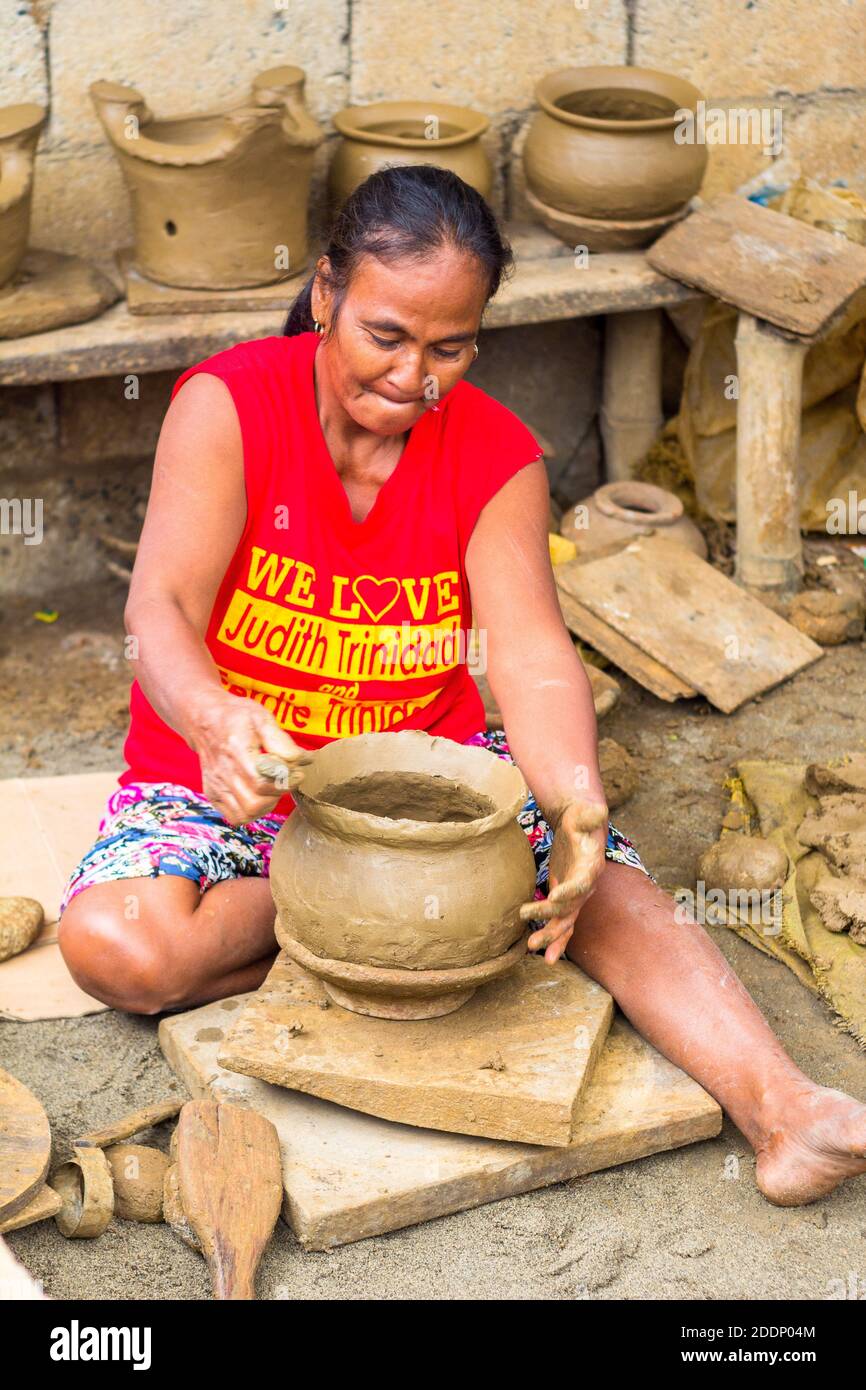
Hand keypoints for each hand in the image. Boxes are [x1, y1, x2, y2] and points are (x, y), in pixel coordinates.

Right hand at [189, 689, 310, 824]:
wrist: (204, 719)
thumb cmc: (236, 717)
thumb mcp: (262, 718)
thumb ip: (282, 741)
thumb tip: (304, 760)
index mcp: (236, 750)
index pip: (263, 781)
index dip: (287, 781)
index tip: (298, 772)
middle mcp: (223, 771)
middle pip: (255, 802)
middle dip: (278, 794)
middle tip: (285, 780)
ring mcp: (216, 785)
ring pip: (246, 813)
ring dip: (266, 805)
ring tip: (273, 788)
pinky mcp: (213, 793)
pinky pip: (235, 816)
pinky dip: (251, 812)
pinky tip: (259, 796)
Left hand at [519, 800, 607, 963]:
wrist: (581, 827)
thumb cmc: (580, 819)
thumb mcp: (583, 813)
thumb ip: (589, 815)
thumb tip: (599, 810)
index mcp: (591, 867)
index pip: (582, 881)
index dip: (570, 890)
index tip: (554, 896)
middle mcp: (586, 886)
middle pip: (570, 908)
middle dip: (552, 921)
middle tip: (531, 929)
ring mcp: (576, 896)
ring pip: (565, 922)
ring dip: (550, 937)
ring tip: (532, 948)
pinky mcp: (565, 900)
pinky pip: (562, 924)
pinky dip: (555, 941)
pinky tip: (544, 957)